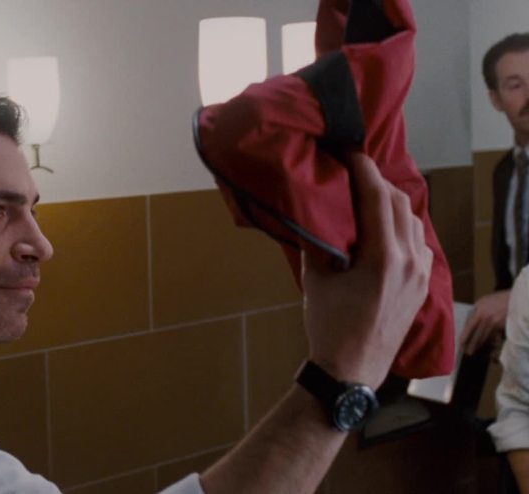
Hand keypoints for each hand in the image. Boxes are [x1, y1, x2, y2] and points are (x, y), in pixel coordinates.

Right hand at [301, 153, 432, 387]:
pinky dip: (402, 225)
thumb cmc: (328, 325)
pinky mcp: (422, 284)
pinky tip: (384, 228)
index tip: (347, 150)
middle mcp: (409, 260)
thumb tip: (313, 210)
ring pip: (412, 219)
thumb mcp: (315, 278)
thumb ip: (319, 240)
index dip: (362, 167)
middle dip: (376, 180)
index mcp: (382, 256)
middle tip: (351, 170)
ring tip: (365, 195)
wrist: (351, 370)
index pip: (377, 196)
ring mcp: (420, 272)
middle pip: (399, 201)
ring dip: (390, 201)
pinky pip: (418, 241)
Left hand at [460, 290, 508, 354]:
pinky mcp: (503, 328)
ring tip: (475, 349)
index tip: (461, 343)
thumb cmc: (496, 299)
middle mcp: (487, 319)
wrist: (513, 300)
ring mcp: (496, 324)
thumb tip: (468, 322)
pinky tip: (487, 345)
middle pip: (478, 335)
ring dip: (481, 344)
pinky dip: (491, 342)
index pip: (470, 326)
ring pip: (486, 338)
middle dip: (472, 345)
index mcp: (479, 312)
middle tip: (468, 352)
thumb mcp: (482, 301)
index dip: (465, 335)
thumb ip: (474, 312)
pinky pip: (495, 337)